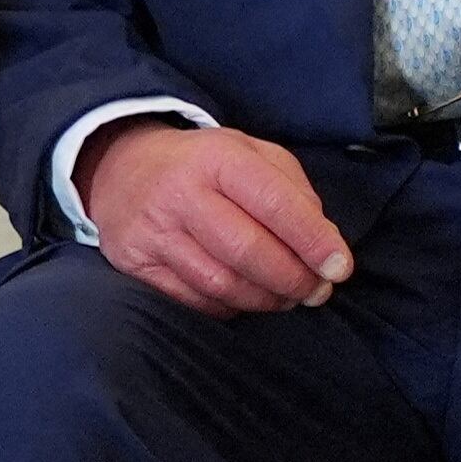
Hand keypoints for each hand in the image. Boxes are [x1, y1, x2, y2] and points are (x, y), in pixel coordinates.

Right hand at [81, 121, 353, 316]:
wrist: (120, 168)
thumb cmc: (202, 165)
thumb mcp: (249, 153)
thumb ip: (291, 190)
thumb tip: (321, 243)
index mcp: (217, 157)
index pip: (274, 203)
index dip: (313, 241)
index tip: (340, 268)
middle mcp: (181, 192)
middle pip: (247, 250)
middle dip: (293, 279)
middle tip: (316, 291)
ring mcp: (154, 231)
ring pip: (220, 282)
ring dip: (265, 300)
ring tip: (286, 298)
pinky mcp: (136, 263)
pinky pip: (193, 300)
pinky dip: (230, 307)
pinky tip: (245, 299)